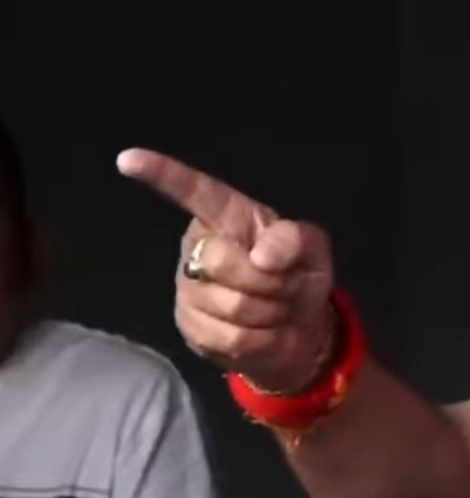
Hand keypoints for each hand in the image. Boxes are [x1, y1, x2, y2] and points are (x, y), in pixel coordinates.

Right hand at [117, 148, 336, 390]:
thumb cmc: (300, 275)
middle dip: (271, 281)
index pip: (196, 193)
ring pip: (231, 305)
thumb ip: (294, 240)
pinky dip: (263, 339)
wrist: (301, 328)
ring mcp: (190, 289)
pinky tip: (266, 332)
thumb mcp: (312, 251)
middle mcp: (199, 248)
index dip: (163, 175)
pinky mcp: (190, 327)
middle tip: (286, 285)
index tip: (128, 159)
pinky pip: (230, 337)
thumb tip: (262, 256)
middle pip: (223, 262)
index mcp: (228, 218)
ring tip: (277, 308)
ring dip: (271, 312)